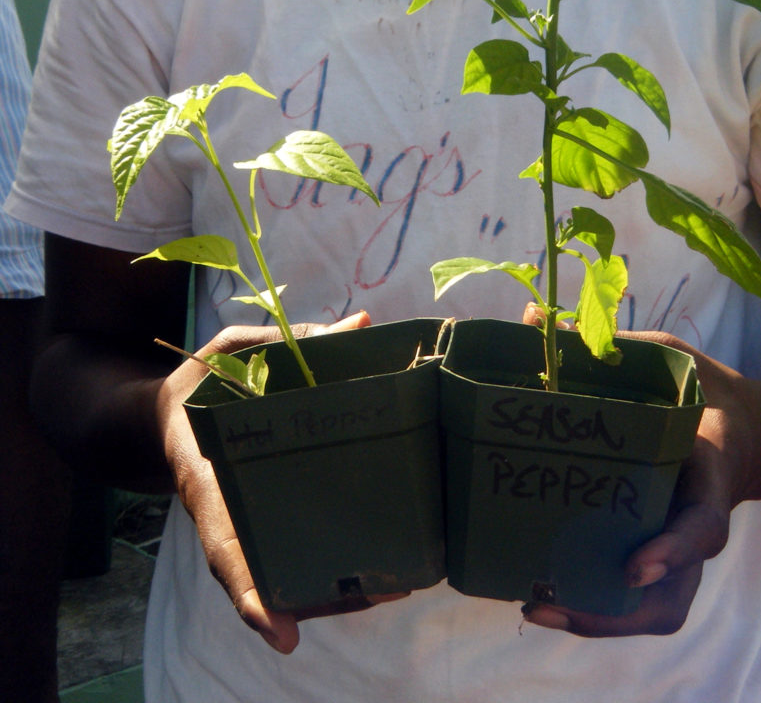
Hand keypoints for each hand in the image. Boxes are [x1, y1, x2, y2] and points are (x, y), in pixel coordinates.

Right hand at [156, 310, 407, 652]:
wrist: (166, 414)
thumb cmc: (198, 380)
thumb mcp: (228, 349)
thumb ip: (286, 340)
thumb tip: (360, 324)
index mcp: (205, 476)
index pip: (223, 543)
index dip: (249, 590)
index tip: (280, 632)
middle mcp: (227, 511)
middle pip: (266, 571)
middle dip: (319, 593)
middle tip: (383, 592)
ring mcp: (246, 517)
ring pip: (285, 567)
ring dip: (337, 586)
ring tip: (400, 584)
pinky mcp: (265, 511)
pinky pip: (295, 542)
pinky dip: (333, 557)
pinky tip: (385, 556)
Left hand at [524, 330, 752, 636]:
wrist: (749, 431)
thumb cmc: (706, 391)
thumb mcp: (670, 359)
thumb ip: (611, 347)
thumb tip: (533, 319)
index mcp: (709, 473)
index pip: (703, 525)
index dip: (673, 550)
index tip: (633, 565)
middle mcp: (696, 522)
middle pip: (672, 596)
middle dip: (613, 613)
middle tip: (548, 601)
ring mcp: (679, 545)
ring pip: (654, 608)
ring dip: (597, 620)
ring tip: (534, 607)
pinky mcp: (659, 550)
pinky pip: (636, 595)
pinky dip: (596, 603)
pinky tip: (545, 590)